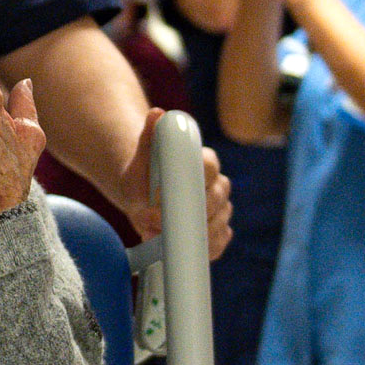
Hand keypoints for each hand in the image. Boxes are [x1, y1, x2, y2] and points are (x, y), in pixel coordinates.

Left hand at [114, 109, 235, 258]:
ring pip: (220, 221)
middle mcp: (219, 184)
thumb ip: (150, 135)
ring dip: (194, 232)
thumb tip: (157, 113)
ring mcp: (222, 208)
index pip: (209, 166)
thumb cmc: (145, 175)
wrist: (144, 195)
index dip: (190, 180)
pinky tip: (186, 250)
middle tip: (158, 221)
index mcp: (205, 161)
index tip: (164, 194)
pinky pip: (220, 241)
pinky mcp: (219, 230)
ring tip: (165, 237)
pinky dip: (204, 248)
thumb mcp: (142, 156)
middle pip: (216, 197)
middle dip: (189, 211)